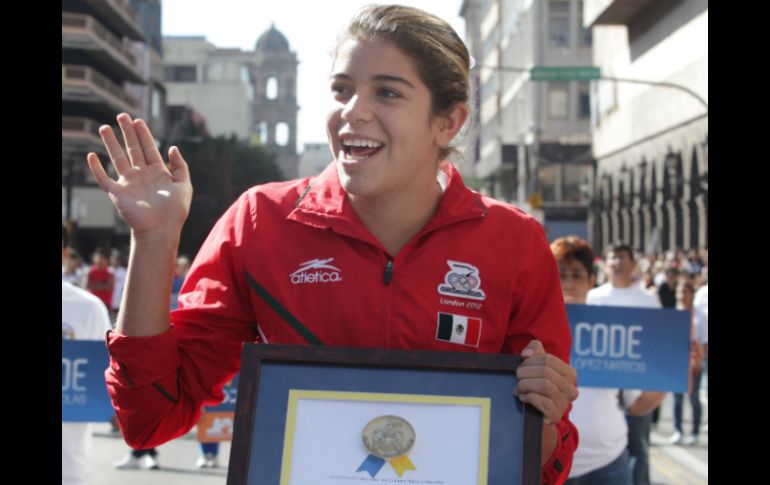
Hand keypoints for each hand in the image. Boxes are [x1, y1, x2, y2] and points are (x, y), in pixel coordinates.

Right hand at [86, 113, 192, 236]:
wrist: (161, 229)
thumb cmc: (175, 211)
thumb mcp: (184, 185)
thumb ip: (180, 166)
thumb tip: (172, 147)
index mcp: (158, 172)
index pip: (149, 148)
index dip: (143, 134)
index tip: (138, 120)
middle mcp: (142, 175)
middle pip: (132, 149)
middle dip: (127, 132)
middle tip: (121, 115)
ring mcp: (128, 183)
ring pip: (117, 158)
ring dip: (111, 143)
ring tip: (105, 127)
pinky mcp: (117, 193)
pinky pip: (103, 179)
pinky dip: (96, 168)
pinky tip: (92, 156)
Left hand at [515, 340, 577, 424]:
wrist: (536, 414)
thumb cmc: (536, 386)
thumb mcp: (537, 365)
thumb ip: (535, 350)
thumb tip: (527, 353)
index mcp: (569, 373)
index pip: (548, 359)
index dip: (530, 361)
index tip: (521, 366)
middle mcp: (571, 388)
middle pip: (546, 372)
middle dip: (525, 373)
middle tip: (517, 377)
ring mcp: (565, 403)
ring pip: (545, 386)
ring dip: (526, 385)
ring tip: (518, 388)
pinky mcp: (556, 416)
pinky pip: (544, 403)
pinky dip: (530, 398)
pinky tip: (523, 397)